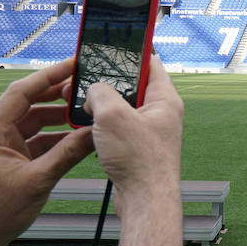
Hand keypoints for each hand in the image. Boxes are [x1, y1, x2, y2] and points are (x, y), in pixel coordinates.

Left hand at [0, 59, 95, 245]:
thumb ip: (66, 154)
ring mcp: (2, 145)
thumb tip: (93, 134)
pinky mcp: (10, 159)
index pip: (22, 91)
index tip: (73, 64)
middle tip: (85, 87)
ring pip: (34, 122)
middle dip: (57, 95)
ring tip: (85, 114)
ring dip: (59, 119)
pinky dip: (55, 139)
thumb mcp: (37, 181)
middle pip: (29, 103)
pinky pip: (35, 140)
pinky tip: (76, 139)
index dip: (49, 76)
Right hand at [86, 56, 183, 210]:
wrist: (144, 202)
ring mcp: (150, 132)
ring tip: (82, 102)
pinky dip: (103, 124)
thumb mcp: (112, 115)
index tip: (113, 43)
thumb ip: (100, 92)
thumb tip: (92, 91)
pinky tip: (88, 127)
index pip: (150, 62)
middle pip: (133, 85)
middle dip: (108, 81)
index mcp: (164, 99)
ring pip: (123, 108)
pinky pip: (118, 127)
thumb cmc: (139, 162)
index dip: (131, 51)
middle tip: (87, 77)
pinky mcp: (138, 148)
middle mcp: (161, 114)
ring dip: (102, 105)